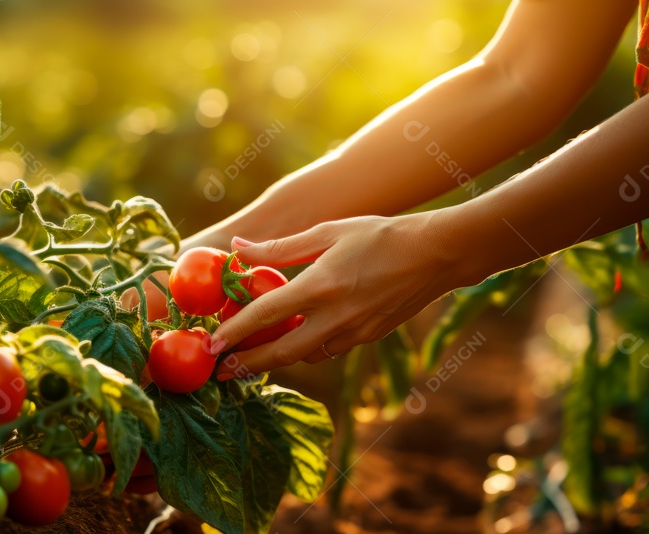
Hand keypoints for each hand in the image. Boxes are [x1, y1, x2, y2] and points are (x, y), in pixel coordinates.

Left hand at [209, 212, 469, 378]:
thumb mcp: (327, 232)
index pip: (265, 315)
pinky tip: (292, 342)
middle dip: (248, 364)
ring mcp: (354, 331)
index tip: (212, 344)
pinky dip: (305, 350)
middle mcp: (335, 316)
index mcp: (320, 285)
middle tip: (221, 372)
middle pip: (281, 352)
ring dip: (275, 360)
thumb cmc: (380, 234)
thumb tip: (237, 249)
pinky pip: (327, 350)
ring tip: (249, 359)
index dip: (234, 332)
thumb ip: (279, 247)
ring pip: (304, 356)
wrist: (436, 254)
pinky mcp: (368, 337)